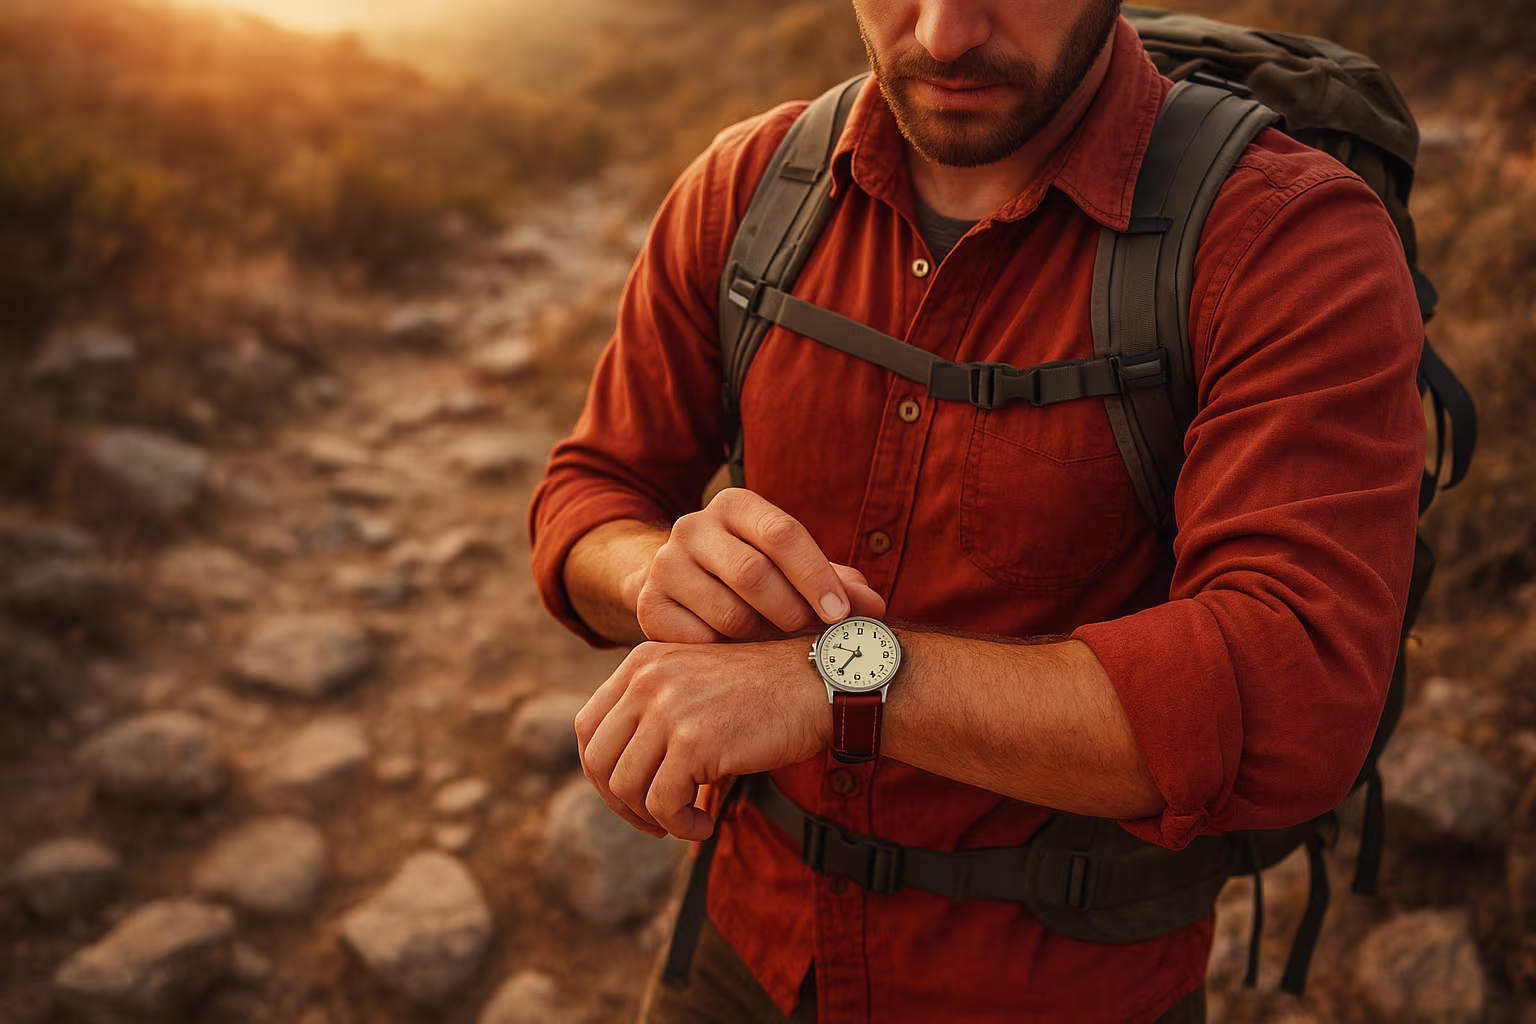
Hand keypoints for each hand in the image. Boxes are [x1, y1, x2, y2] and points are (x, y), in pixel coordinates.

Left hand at [575, 638, 827, 839]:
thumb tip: (621, 782)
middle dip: (622, 803)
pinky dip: (680, 825)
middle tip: (655, 821)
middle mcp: (647, 681)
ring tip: (686, 821)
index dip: (601, 773)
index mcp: (642, 663)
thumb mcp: (696, 684)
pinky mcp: (694, 742)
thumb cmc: (766, 692)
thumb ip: (655, 713)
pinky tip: (705, 822)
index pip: (588, 728)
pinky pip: (663, 804)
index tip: (631, 796)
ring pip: (627, 787)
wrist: (818, 683)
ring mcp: (669, 709)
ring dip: (654, 818)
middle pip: (599, 761)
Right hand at [634, 488, 885, 643]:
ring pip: (728, 615)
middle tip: (808, 636)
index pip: (782, 533)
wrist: (678, 583)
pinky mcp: (648, 605)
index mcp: (735, 505)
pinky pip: (699, 643)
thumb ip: (837, 584)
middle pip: (753, 574)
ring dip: (760, 639)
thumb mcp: (794, 569)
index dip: (817, 577)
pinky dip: (726, 656)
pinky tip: (735, 652)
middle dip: (791, 613)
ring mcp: (664, 565)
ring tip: (770, 642)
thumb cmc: (755, 574)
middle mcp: (693, 526)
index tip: (841, 615)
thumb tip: (874, 608)